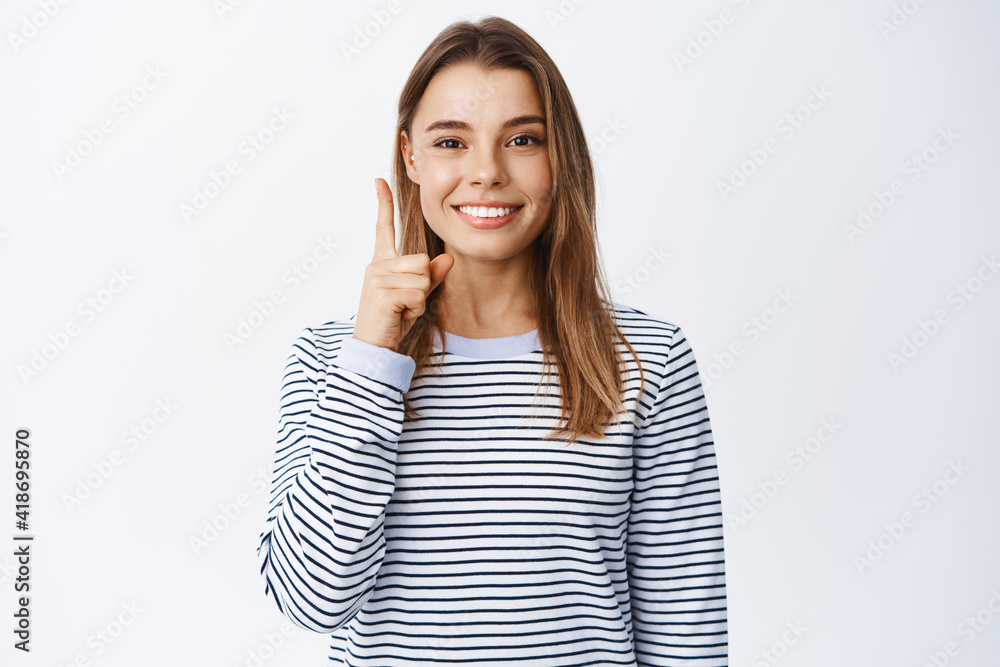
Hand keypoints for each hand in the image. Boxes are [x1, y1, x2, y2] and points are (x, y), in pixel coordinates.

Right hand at [352, 178, 453, 351]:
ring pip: (423, 276)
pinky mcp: (383, 292)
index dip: (383, 203)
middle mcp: (376, 266)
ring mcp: (377, 278)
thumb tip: (448, 259)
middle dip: (422, 285)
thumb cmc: (392, 322)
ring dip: (419, 299)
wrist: (373, 348)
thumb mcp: (416, 297)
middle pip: (422, 260)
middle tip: (404, 304)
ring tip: (401, 310)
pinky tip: (399, 316)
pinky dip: (416, 308)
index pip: (383, 228)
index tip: (379, 180)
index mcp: (381, 263)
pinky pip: (418, 292)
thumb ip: (431, 277)